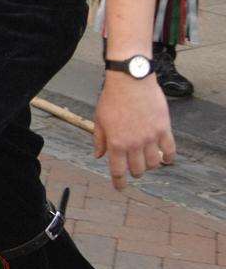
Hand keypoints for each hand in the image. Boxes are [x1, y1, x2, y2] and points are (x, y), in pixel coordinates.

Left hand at [93, 73, 174, 189]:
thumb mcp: (99, 119)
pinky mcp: (164, 129)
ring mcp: (150, 138)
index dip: (119, 182)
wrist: (130, 81)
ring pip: (154, 163)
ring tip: (147, 160)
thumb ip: (100, 139)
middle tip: (134, 168)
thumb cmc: (112, 98)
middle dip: (135, 172)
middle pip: (138, 169)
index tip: (120, 188)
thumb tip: (98, 155)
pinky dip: (169, 158)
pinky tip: (166, 159)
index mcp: (116, 142)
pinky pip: (170, 150)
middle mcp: (133, 144)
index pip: (117, 170)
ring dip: (150, 165)